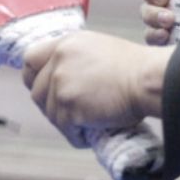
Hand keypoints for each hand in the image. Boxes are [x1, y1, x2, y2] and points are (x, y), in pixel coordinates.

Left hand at [22, 31, 160, 133]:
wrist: (149, 80)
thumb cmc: (135, 68)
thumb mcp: (97, 50)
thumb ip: (74, 59)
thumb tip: (61, 78)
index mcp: (66, 43)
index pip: (30, 59)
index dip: (33, 78)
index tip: (43, 89)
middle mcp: (59, 61)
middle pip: (37, 91)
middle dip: (51, 106)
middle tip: (70, 115)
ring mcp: (61, 84)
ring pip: (51, 114)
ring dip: (67, 123)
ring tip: (89, 124)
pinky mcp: (69, 107)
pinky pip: (66, 130)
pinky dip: (78, 136)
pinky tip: (92, 134)